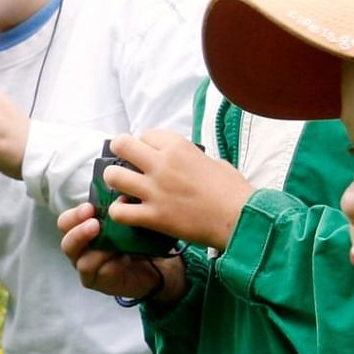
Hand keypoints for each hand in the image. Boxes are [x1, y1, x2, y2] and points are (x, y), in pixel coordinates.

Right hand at [58, 203, 174, 301]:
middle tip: (95, 225)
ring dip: (100, 251)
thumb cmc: (135, 240)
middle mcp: (80, 252)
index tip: (90, 208)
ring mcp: (88, 271)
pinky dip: (114, 265)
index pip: (65, 223)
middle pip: (67, 244)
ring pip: (83, 263)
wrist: (154, 266)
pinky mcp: (101, 284)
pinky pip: (102, 274)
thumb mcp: (126, 221)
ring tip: (116, 245)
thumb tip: (123, 197)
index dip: (74, 215)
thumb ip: (119, 210)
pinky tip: (125, 258)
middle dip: (79, 233)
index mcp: (81, 232)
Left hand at [100, 129, 252, 251]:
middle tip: (126, 164)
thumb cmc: (232, 190)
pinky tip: (128, 212)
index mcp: (178, 146)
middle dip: (120, 153)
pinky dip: (119, 212)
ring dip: (115, 182)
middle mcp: (162, 164)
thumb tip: (179, 162)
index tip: (149, 155)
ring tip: (123, 188)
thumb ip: (189, 157)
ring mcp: (155, 190)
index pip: (145, 135)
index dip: (145, 145)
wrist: (240, 218)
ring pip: (113, 176)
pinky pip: (119, 212)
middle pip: (121, 145)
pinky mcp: (153, 216)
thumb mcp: (211, 161)